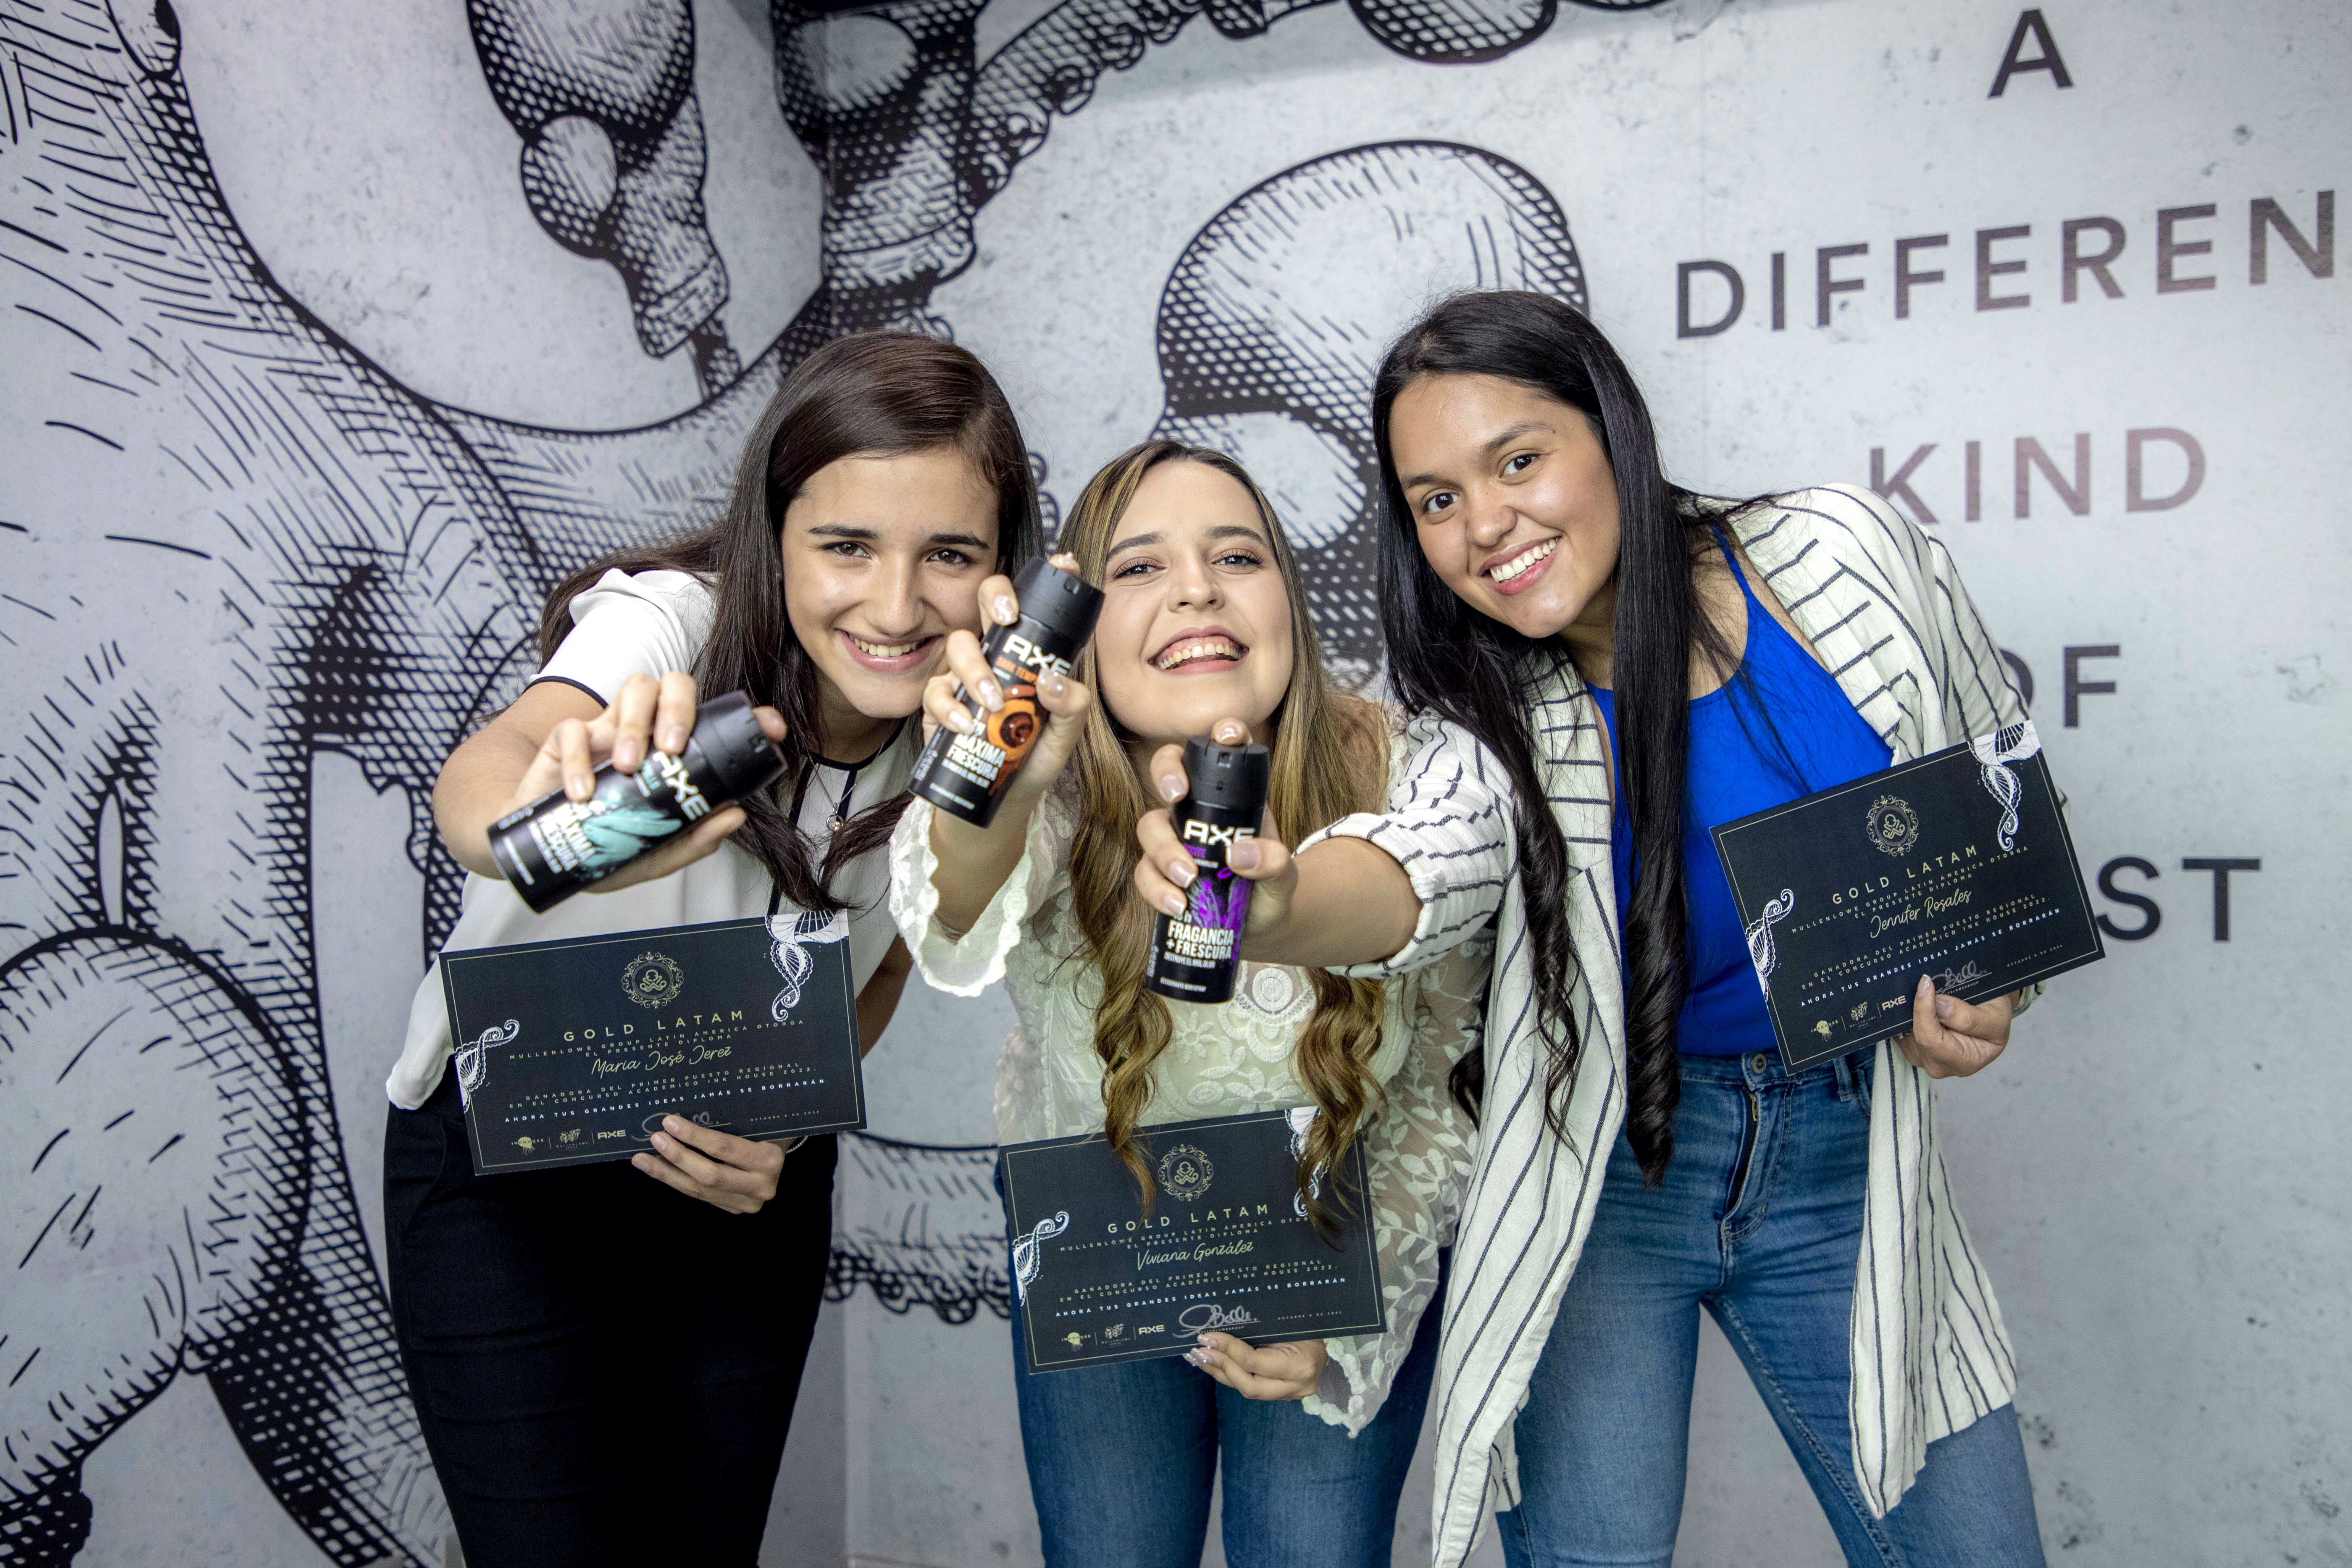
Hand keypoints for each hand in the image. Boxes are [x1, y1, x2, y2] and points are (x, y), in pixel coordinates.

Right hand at [505, 671, 786, 894]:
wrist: (547, 855)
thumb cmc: (605, 845)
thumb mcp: (654, 853)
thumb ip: (693, 839)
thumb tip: (736, 815)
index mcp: (672, 751)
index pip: (711, 717)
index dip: (744, 714)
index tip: (770, 726)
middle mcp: (645, 730)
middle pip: (671, 684)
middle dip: (678, 708)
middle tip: (673, 748)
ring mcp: (606, 729)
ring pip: (632, 689)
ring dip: (633, 724)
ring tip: (628, 768)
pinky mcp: (564, 739)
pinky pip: (573, 729)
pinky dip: (578, 759)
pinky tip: (584, 793)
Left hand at [630, 1114, 789, 1212]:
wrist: (780, 1154)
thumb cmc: (764, 1129)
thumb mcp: (754, 1121)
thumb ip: (728, 1122)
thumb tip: (680, 1116)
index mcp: (769, 1160)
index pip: (724, 1148)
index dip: (694, 1136)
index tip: (669, 1122)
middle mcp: (761, 1186)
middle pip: (710, 1175)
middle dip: (678, 1156)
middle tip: (655, 1138)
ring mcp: (747, 1202)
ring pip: (699, 1190)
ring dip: (667, 1174)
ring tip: (642, 1159)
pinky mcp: (734, 1208)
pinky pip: (699, 1195)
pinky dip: (675, 1181)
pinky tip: (657, 1169)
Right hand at [921, 553, 1091, 801]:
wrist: (1003, 797)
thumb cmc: (1035, 754)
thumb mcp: (1065, 735)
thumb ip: (1072, 707)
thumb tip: (1052, 680)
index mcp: (1029, 651)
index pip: (1035, 605)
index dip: (1047, 579)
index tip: (1064, 564)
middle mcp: (995, 651)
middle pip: (986, 602)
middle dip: (995, 598)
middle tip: (1006, 616)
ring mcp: (963, 673)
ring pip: (958, 644)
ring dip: (974, 669)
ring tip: (992, 701)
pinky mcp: (938, 702)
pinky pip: (935, 690)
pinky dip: (948, 706)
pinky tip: (964, 725)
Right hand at [1133, 720, 1294, 938]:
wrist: (1259, 927)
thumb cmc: (1271, 888)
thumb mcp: (1284, 876)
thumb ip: (1274, 862)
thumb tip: (1238, 856)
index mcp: (1233, 798)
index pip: (1224, 755)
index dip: (1223, 735)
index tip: (1229, 735)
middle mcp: (1197, 811)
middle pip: (1169, 774)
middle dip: (1166, 774)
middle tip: (1176, 795)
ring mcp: (1174, 840)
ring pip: (1149, 827)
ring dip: (1163, 851)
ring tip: (1187, 879)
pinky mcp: (1160, 873)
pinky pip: (1144, 872)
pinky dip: (1156, 888)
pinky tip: (1178, 906)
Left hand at [1186, 1333, 1327, 1400]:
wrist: (1332, 1339)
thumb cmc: (1308, 1323)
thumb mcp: (1288, 1321)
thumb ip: (1260, 1327)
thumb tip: (1221, 1324)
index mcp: (1301, 1365)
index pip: (1255, 1362)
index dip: (1228, 1349)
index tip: (1207, 1336)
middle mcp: (1297, 1386)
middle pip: (1249, 1386)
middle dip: (1221, 1367)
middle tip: (1198, 1352)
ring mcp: (1291, 1395)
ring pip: (1248, 1390)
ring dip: (1220, 1373)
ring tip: (1198, 1359)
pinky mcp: (1283, 1395)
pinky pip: (1252, 1388)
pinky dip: (1231, 1376)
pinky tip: (1213, 1365)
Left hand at [1896, 976, 2018, 1078]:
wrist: (1989, 1017)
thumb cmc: (1995, 1018)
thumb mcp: (1996, 1016)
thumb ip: (1970, 1017)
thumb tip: (1939, 1005)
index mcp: (1964, 1063)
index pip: (1931, 1040)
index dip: (1925, 1011)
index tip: (1926, 983)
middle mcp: (1939, 1066)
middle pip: (1915, 1038)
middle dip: (1917, 1009)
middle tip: (1925, 983)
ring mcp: (1922, 1059)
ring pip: (1904, 1033)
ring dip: (1910, 1011)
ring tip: (1925, 992)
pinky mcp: (1911, 1048)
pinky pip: (1900, 1030)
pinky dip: (1906, 1014)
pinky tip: (1916, 1001)